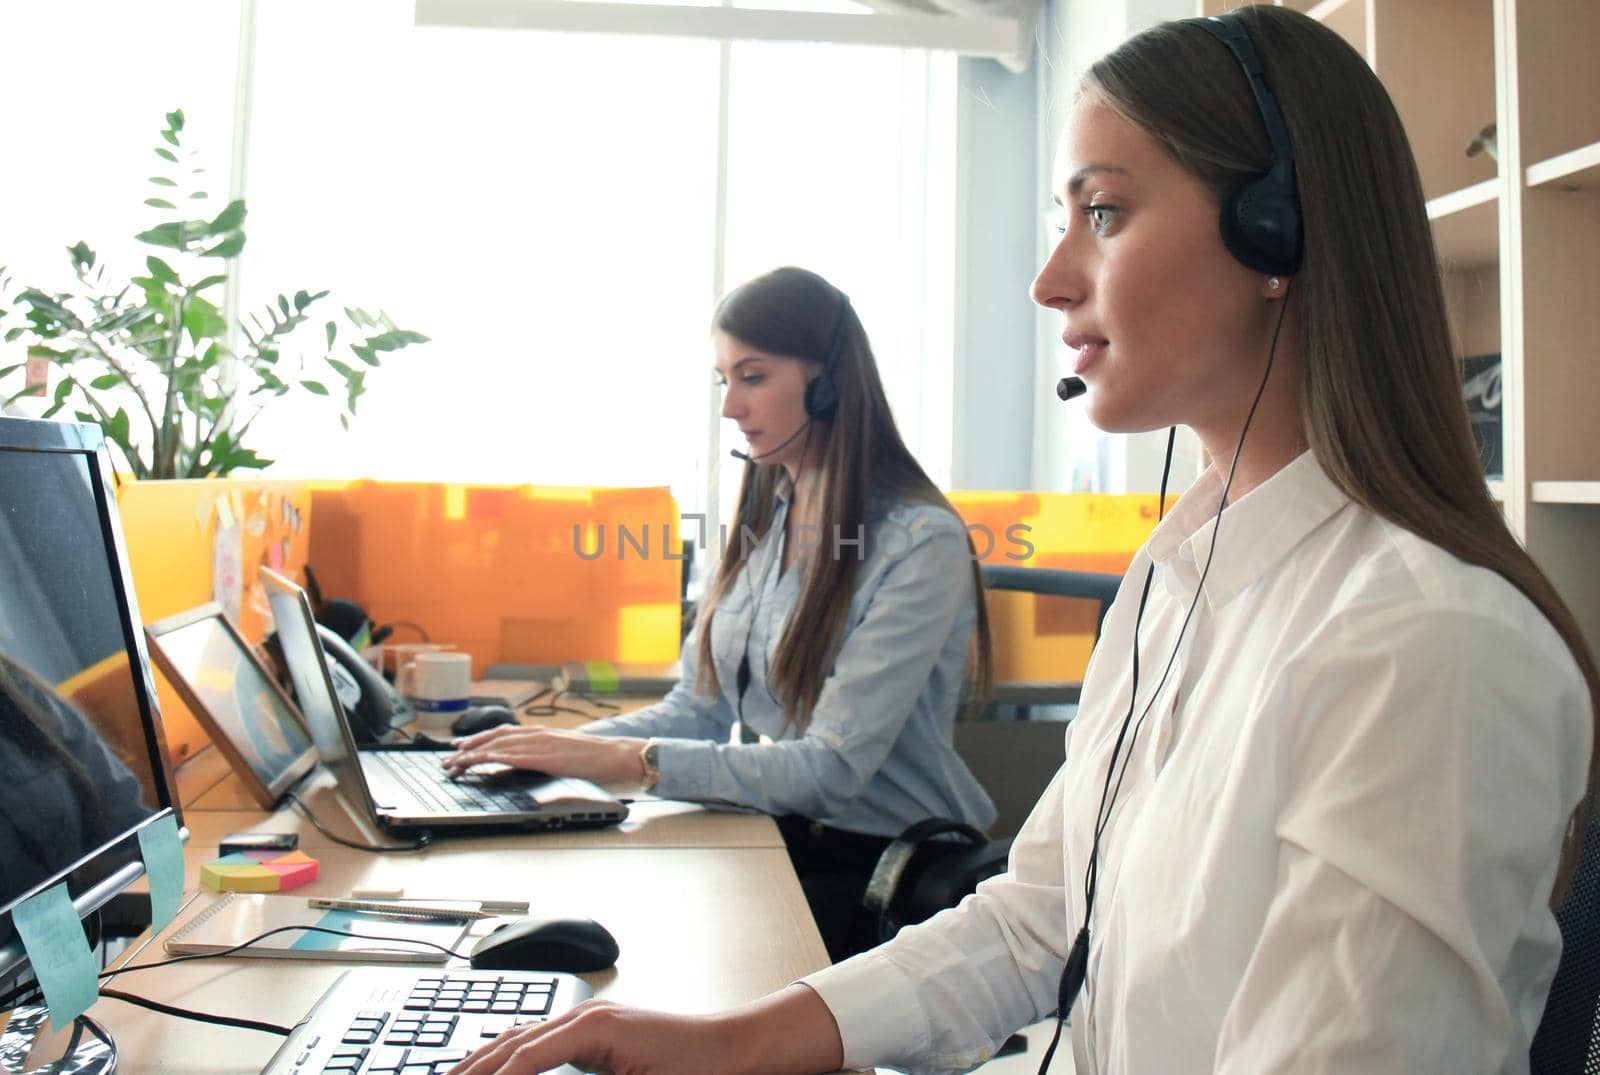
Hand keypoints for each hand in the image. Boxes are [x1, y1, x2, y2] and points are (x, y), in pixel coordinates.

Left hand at [440, 725, 643, 783]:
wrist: (615, 754)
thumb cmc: (595, 757)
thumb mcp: (566, 752)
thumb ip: (547, 753)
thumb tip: (533, 762)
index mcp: (541, 733)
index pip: (503, 733)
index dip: (479, 738)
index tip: (462, 746)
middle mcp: (536, 734)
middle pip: (493, 738)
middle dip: (468, 747)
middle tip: (449, 757)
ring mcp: (539, 744)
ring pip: (495, 746)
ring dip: (471, 755)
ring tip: (454, 764)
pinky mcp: (543, 757)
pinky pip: (509, 756)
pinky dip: (488, 758)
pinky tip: (476, 763)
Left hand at [447, 985, 844, 1074]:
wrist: (727, 1052)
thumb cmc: (679, 1068)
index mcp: (577, 1032)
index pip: (510, 1052)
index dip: (474, 1070)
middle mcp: (578, 1017)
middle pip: (503, 1047)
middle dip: (466, 1071)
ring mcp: (590, 1019)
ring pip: (517, 1046)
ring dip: (481, 1070)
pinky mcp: (604, 1028)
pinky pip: (546, 1050)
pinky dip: (516, 1067)